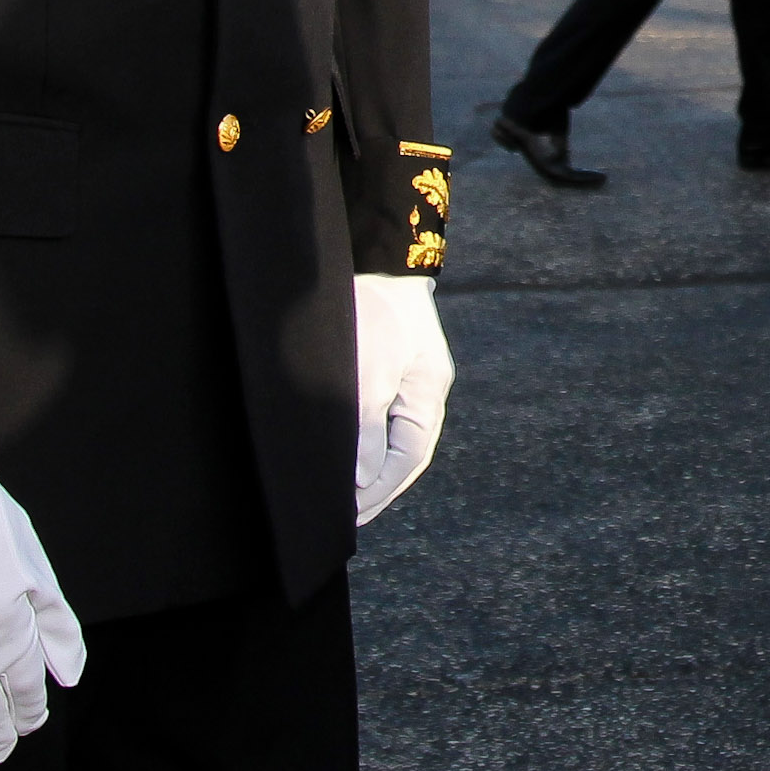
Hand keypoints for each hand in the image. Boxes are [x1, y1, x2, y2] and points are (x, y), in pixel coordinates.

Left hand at [354, 274, 453, 523]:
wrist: (373, 254)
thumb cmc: (373, 313)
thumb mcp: (369, 377)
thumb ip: (367, 432)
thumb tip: (364, 480)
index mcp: (428, 395)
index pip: (408, 459)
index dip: (380, 492)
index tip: (350, 517)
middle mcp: (423, 390)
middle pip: (404, 452)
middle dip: (375, 485)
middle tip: (344, 516)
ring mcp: (407, 376)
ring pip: (391, 435)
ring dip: (369, 464)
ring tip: (341, 494)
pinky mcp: (389, 363)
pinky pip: (380, 414)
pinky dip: (365, 438)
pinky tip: (345, 451)